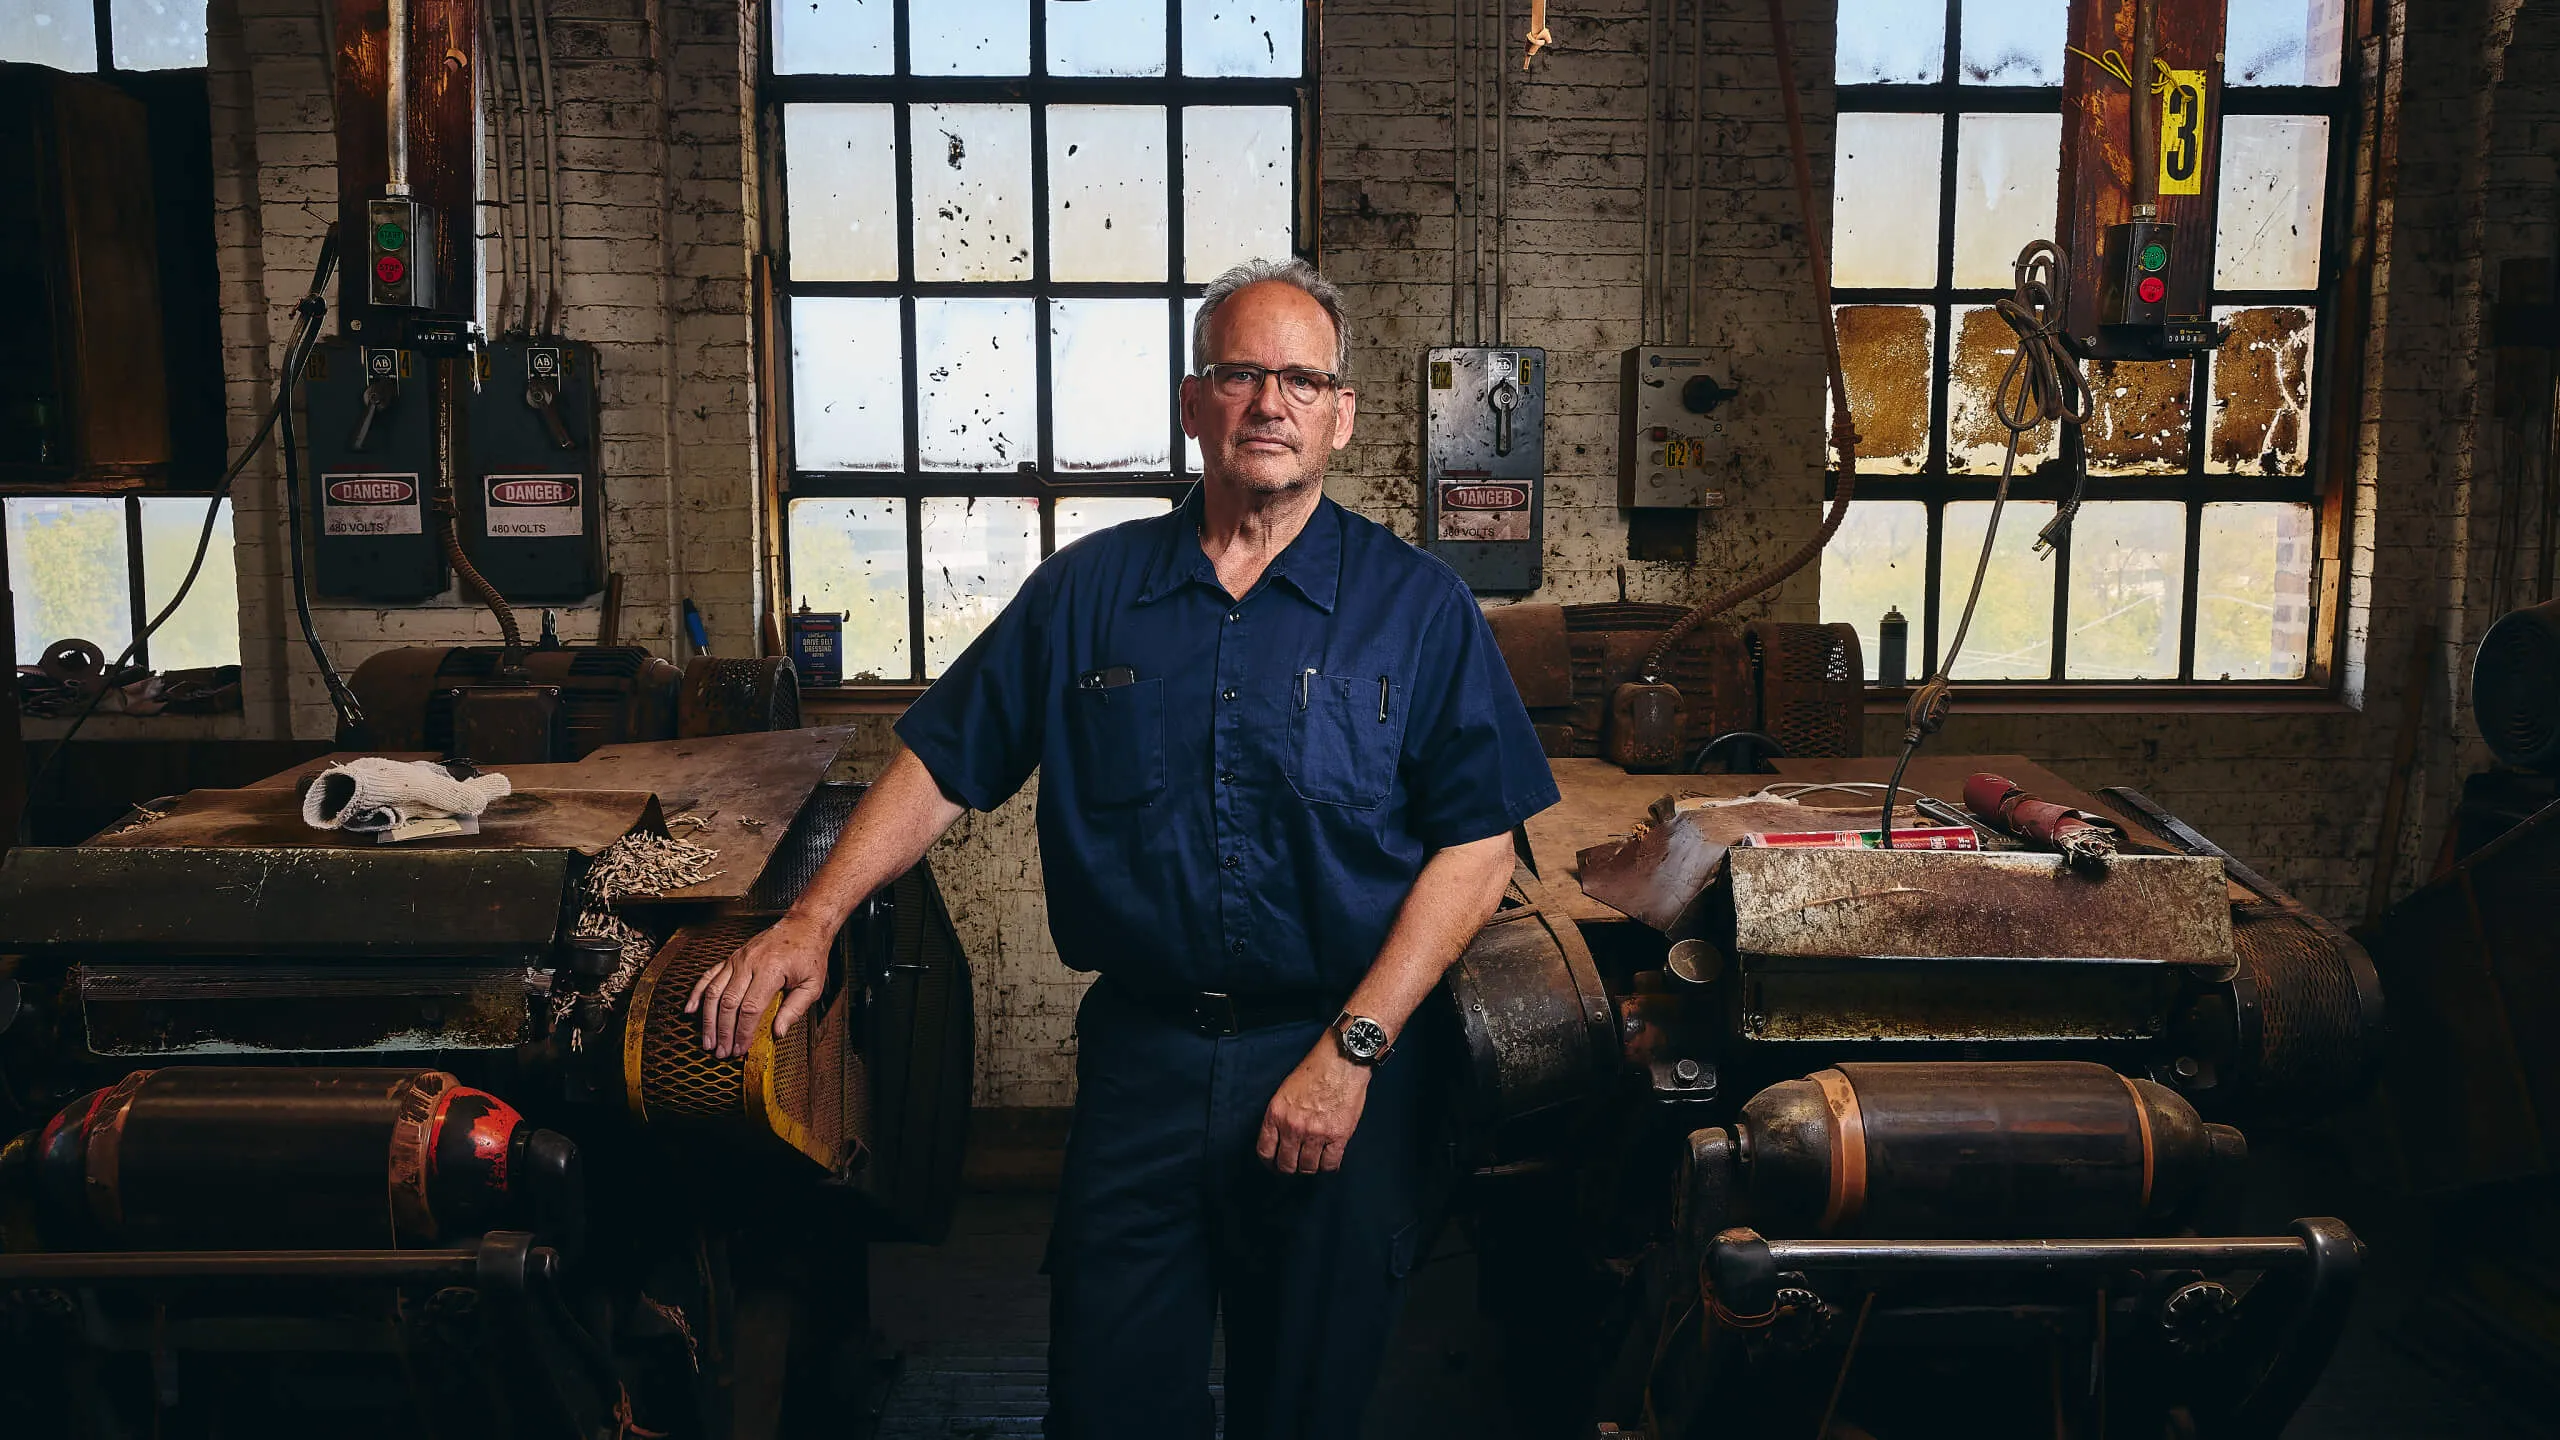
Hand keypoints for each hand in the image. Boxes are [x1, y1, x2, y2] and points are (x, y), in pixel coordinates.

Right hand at [685, 912, 832, 1057]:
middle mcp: (750, 963)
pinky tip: (691, 1010)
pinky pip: (709, 975)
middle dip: (723, 1031)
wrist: (803, 925)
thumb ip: (795, 1009)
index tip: (740, 1049)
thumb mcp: (812, 984)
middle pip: (728, 1003)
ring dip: (708, 1019)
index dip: (742, 1032)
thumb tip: (778, 1033)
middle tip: (721, 1051)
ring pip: (714, 991)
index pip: (750, 1008)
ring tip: (707, 1040)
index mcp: (770, 970)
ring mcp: (737, 959)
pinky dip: (697, 993)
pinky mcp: (732, 957)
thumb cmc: (809, 954)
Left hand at [1257, 1042, 1372, 1174]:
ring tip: (1314, 1160)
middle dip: (1290, 1168)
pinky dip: (1329, 1166)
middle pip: (1286, 1164)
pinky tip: (1329, 1159)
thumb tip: (1280, 1140)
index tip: (1275, 1165)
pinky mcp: (1338, 1136)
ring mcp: (1316, 1133)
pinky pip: (1330, 1164)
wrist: (1341, 1061)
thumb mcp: (1285, 1091)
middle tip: (1296, 1165)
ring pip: (1308, 1168)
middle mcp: (1293, 1127)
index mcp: (1276, 1114)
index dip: (1270, 1163)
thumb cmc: (1315, 1071)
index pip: (1265, 1151)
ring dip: (1310, 1167)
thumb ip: (1280, 1117)